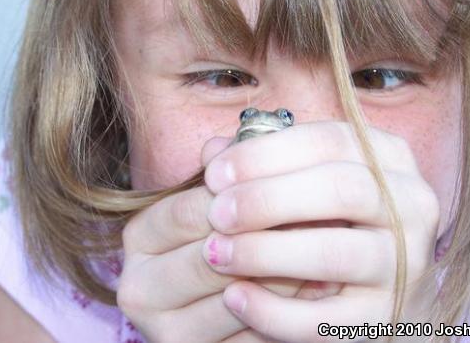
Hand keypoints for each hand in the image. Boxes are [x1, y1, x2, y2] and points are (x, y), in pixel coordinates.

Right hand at [116, 138, 333, 342]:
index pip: (189, 210)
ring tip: (330, 250)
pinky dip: (288, 311)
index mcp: (140, 236)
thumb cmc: (225, 235)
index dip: (246, 198)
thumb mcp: (218, 200)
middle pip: (209, 256)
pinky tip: (320, 288)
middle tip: (325, 217)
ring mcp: (164, 329)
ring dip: (287, 273)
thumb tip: (224, 145)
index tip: (295, 182)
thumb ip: (224, 173)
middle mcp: (139, 286)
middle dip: (268, 237)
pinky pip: (249, 334)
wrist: (216, 302)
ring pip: (234, 297)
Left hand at [202, 121, 439, 341]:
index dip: (267, 153)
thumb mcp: (311, 182)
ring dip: (265, 251)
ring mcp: (406, 266)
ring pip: (336, 253)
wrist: (384, 289)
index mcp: (391, 160)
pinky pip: (327, 319)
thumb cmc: (336, 221)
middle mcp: (412, 207)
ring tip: (215, 253)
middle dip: (267, 198)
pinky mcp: (385, 319)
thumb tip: (212, 151)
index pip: (331, 140)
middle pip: (340, 188)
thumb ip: (267, 163)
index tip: (215, 172)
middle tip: (214, 213)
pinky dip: (275, 311)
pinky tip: (235, 297)